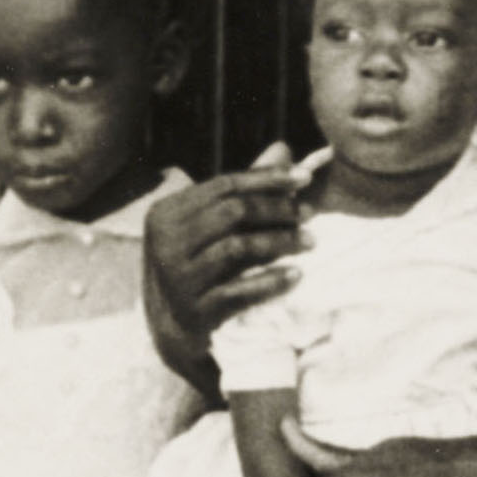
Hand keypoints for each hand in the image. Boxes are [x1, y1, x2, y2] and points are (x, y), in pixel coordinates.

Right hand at [147, 155, 309, 338]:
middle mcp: (166, 241)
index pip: (225, 184)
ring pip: (238, 247)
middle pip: (232, 212)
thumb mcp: (211, 225)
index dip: (268, 178)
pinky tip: (297, 275)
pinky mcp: (194, 310)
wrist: (171, 328)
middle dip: (277, 209)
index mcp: (167, 212)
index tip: (305, 178)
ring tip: (310, 242)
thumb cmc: (197, 266)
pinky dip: (272, 281)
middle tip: (309, 214)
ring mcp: (178, 277)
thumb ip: (244, 189)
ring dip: (281, 242)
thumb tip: (283, 148)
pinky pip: (240, 291)